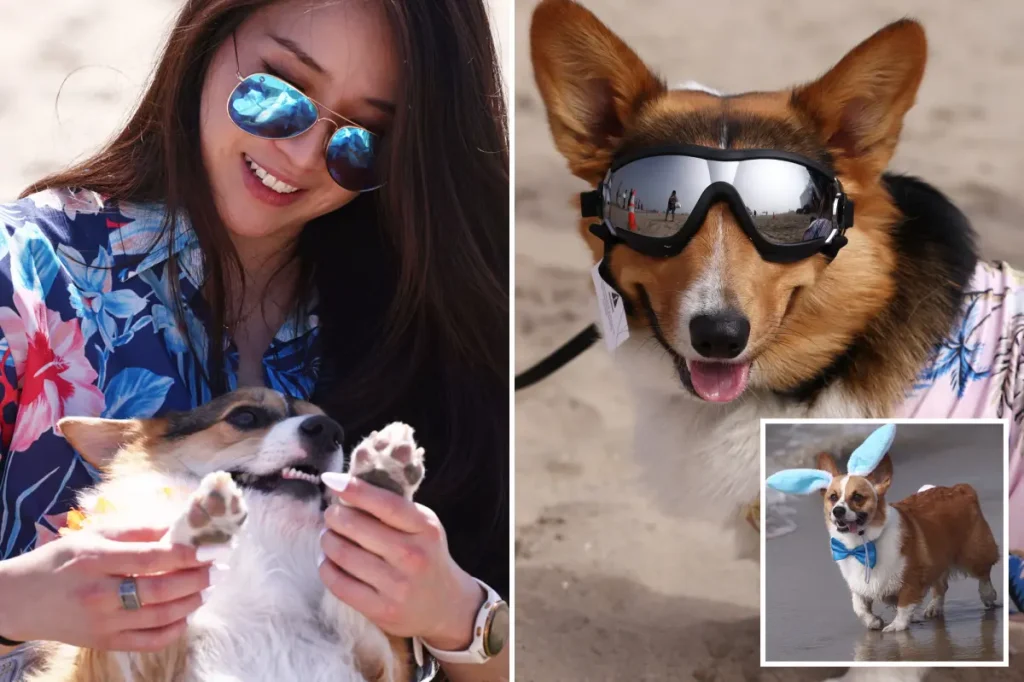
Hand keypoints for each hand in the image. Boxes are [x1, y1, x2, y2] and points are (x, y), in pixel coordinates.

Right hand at [0, 525, 228, 650]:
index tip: (213, 549)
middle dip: (196, 579)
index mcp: (97, 560)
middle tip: (216, 569)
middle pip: (161, 590)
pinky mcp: (104, 643)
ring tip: (205, 588)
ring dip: (191, 602)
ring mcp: (103, 623)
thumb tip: (179, 528)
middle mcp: (100, 594)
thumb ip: (138, 531)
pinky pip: (149, 641)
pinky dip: (174, 629)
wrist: (21, 600)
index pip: (152, 558)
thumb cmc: (62, 560)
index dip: (188, 554)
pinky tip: (186, 614)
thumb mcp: (95, 534)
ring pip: (160, 617)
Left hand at [319, 474, 484, 650]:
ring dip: (328, 541)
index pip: (385, 504)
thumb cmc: (427, 556)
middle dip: (334, 517)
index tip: (331, 480)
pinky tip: (329, 562)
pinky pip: (339, 584)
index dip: (355, 490)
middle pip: (356, 527)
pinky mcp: (382, 610)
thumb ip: (393, 509)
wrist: (446, 605)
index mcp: (425, 528)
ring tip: (329, 537)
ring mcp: (398, 586)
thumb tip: (346, 488)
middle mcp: (413, 556)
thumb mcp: (423, 527)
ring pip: (343, 554)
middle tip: (331, 516)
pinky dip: (326, 568)